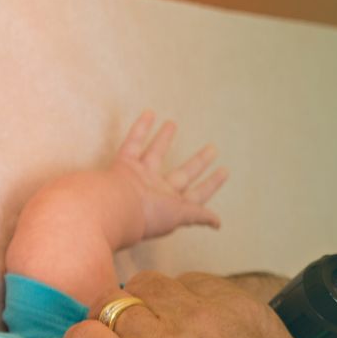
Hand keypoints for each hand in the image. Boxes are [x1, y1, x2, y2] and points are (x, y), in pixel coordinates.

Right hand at [111, 111, 227, 240]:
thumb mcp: (179, 217)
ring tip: (173, 123)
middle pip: (182, 174)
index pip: (197, 195)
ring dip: (164, 139)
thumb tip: (218, 223)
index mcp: (172, 206)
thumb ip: (197, 215)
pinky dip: (140, 128)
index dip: (211, 184)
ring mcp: (140, 178)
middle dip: (198, 163)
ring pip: (155, 154)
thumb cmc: (145, 216)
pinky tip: (149, 113)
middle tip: (212, 148)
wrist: (112, 210)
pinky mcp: (123, 166)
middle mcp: (157, 191)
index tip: (224, 171)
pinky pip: (132, 143)